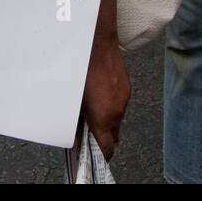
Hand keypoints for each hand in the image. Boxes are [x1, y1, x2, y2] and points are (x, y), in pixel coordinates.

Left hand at [81, 36, 129, 160]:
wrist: (97, 46)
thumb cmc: (81, 70)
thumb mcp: (74, 101)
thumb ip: (77, 122)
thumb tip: (77, 135)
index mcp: (103, 117)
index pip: (107, 148)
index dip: (102, 154)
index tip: (95, 154)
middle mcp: (117, 111)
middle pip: (114, 136)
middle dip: (104, 136)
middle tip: (91, 132)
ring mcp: (124, 100)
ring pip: (117, 119)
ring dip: (108, 118)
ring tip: (94, 108)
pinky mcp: (127, 89)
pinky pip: (120, 104)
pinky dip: (112, 104)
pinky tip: (101, 94)